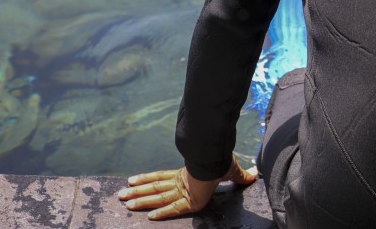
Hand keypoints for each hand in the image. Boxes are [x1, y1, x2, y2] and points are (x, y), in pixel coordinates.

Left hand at [118, 156, 256, 219]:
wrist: (224, 159)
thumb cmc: (225, 162)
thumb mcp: (231, 172)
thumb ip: (240, 177)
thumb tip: (255, 174)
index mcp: (187, 176)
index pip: (163, 179)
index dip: (147, 181)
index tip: (133, 182)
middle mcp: (181, 183)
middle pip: (155, 189)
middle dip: (136, 192)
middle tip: (119, 196)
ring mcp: (184, 190)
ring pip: (158, 196)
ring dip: (140, 199)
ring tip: (123, 201)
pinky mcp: (190, 199)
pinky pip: (174, 207)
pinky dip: (162, 211)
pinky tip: (149, 216)